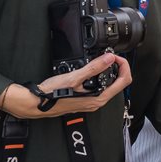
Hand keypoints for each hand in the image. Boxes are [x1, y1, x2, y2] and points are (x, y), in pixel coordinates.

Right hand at [0, 54, 131, 118]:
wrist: (36, 103)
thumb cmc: (52, 94)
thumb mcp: (74, 77)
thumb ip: (94, 68)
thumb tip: (109, 58)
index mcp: (99, 98)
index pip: (124, 81)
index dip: (124, 66)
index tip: (116, 57)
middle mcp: (97, 102)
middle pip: (119, 83)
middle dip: (118, 68)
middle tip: (110, 57)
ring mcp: (91, 102)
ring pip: (109, 85)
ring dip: (109, 72)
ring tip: (102, 61)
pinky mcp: (85, 100)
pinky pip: (99, 87)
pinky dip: (100, 77)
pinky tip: (92, 70)